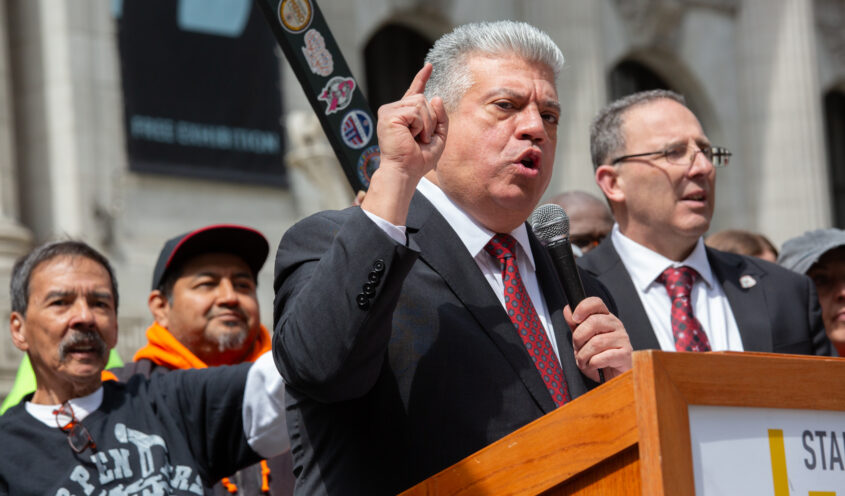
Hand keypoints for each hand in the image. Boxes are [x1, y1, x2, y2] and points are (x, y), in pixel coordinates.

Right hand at [362, 63, 447, 224]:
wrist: (405, 172)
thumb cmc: (418, 160)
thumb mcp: (438, 137)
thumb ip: (440, 117)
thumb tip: (435, 97)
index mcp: (405, 115)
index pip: (415, 92)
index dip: (422, 78)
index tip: (429, 66)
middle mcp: (394, 110)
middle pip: (423, 99)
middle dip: (430, 120)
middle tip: (421, 139)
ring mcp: (389, 111)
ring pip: (421, 103)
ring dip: (426, 124)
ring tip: (417, 138)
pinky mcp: (388, 114)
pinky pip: (415, 111)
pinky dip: (420, 125)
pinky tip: (411, 136)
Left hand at [564, 297, 632, 381]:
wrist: (614, 376)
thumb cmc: (600, 357)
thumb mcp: (584, 340)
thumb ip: (576, 325)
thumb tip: (568, 310)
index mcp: (605, 318)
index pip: (596, 303)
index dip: (583, 308)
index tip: (575, 318)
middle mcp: (616, 325)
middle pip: (593, 322)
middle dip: (578, 338)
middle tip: (578, 349)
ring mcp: (622, 339)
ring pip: (596, 342)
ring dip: (584, 355)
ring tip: (584, 361)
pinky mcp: (625, 354)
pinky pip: (603, 357)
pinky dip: (593, 364)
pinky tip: (593, 366)